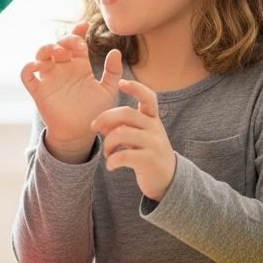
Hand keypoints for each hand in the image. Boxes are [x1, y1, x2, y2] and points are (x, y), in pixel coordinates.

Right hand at [20, 23, 119, 163]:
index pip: (76, 42)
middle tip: (77, 45)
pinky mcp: (39, 91)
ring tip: (59, 52)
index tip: (85, 25)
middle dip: (66, 40)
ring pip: (41, 54)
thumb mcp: (108, 91)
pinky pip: (26, 75)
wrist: (81, 134)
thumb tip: (116, 51)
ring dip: (48, 48)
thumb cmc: (95, 112)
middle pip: (58, 44)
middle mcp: (63, 68)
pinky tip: (38, 65)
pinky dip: (28, 67)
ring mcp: (49, 78)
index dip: (78, 31)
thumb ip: (113, 72)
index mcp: (79, 65)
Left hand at [91, 79, 175, 201]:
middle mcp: (155, 128)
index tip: (121, 83)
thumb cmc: (148, 154)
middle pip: (126, 113)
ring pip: (121, 134)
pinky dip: (111, 161)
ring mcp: (154, 144)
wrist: (168, 180)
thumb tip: (102, 122)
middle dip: (105, 117)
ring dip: (107, 144)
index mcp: (152, 119)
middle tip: (94, 127)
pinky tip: (111, 166)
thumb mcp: (137, 137)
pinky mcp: (149, 161)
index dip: (135, 87)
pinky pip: (123, 156)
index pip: (148, 97)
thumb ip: (121, 127)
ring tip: (107, 153)